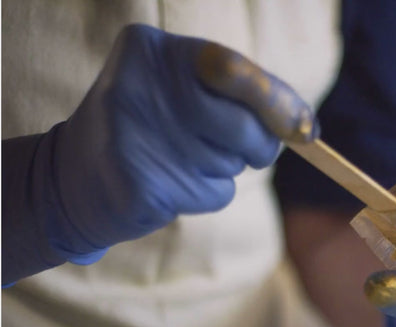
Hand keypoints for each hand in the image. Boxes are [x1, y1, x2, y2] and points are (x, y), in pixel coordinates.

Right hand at [4, 24, 314, 279]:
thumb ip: (247, 93)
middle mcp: (138, 86)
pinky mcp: (141, 185)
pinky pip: (215, 193)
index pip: (237, 70)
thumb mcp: (188, 88)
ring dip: (223, 168)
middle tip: (246, 149)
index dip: (277, 102)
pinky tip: (170, 184)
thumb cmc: (154, 125)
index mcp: (149, 49)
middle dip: (258, 144)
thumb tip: (306, 126)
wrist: (76, 177)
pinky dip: (207, 195)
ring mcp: (135, 137)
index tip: (300, 125)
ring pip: (231, 162)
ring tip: (180, 158)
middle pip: (243, 124)